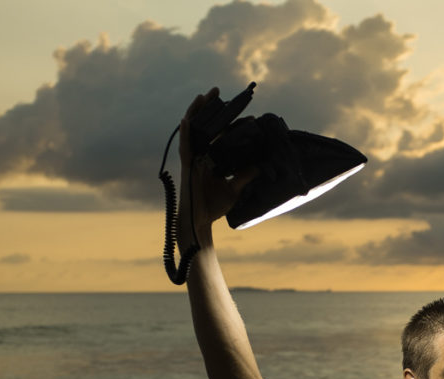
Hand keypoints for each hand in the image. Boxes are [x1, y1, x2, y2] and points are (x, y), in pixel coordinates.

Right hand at [178, 87, 258, 250]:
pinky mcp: (186, 166)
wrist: (200, 222)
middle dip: (210, 109)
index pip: (220, 136)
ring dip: (197, 112)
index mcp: (210, 159)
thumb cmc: (213, 207)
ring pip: (193, 131)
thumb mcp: (234, 189)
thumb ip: (244, 176)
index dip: (231, 125)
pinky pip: (184, 146)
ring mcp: (191, 159)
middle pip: (205, 127)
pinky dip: (185, 133)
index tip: (248, 117)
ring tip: (204, 95)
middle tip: (218, 91)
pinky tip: (187, 120)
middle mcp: (199, 155)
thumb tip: (259, 166)